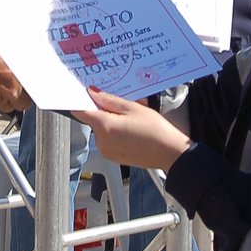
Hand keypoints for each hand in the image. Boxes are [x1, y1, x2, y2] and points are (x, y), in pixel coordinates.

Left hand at [70, 87, 190, 169]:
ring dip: (111, 122)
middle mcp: (101, 141)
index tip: (87, 94)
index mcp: (104, 126)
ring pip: (102, 130)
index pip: (81, 111)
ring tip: (132, 120)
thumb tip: (93, 93)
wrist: (169, 153)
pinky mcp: (113, 158)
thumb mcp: (133, 107)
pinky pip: (108, 141)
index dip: (82, 100)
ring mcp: (106, 152)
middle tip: (123, 106)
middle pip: (94, 120)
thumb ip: (109, 100)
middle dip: (104, 111)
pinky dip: (116, 134)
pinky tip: (132, 130)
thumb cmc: (155, 131)